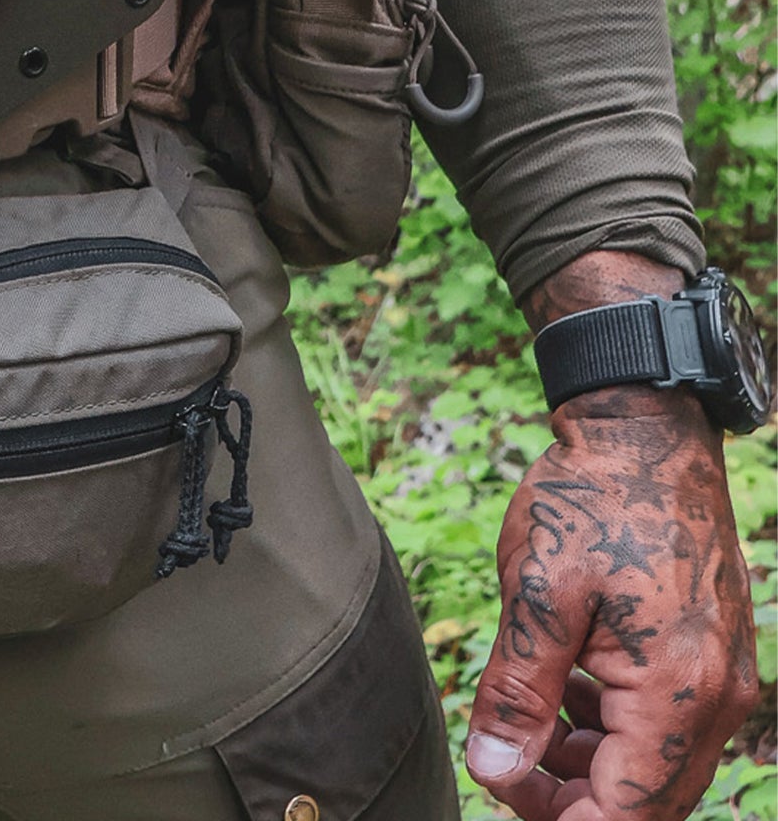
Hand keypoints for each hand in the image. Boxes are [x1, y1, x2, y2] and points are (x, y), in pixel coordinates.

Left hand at [467, 253, 759, 820]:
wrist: (646, 434)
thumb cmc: (591, 503)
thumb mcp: (536, 594)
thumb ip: (517, 690)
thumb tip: (492, 768)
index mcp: (678, 693)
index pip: (625, 810)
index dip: (556, 816)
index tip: (498, 785)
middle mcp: (718, 699)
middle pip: (650, 801)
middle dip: (575, 799)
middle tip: (506, 767)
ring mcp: (724, 678)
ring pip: (661, 768)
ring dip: (595, 768)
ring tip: (527, 728)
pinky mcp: (714, 656)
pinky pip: (671, 727)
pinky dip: (618, 730)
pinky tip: (567, 696)